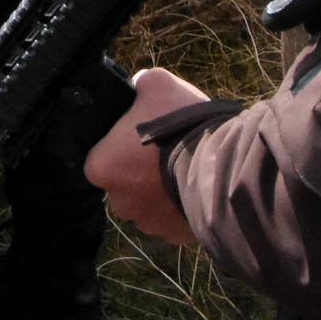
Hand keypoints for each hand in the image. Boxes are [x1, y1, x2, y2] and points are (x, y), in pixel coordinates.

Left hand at [84, 68, 210, 246]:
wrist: (220, 165)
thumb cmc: (178, 123)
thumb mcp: (156, 83)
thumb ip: (142, 84)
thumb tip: (141, 85)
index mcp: (101, 168)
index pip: (100, 157)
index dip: (119, 144)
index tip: (138, 134)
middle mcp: (119, 202)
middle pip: (125, 182)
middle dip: (140, 169)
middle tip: (164, 148)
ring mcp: (149, 224)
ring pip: (149, 203)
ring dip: (161, 189)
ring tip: (184, 165)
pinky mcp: (176, 236)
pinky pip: (173, 218)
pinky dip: (181, 204)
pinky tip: (196, 183)